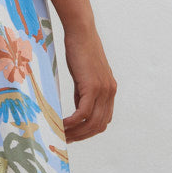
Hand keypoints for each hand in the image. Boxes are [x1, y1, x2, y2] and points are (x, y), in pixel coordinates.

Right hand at [60, 22, 116, 141]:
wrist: (81, 33)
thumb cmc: (79, 51)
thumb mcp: (83, 77)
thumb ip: (84, 94)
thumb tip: (79, 112)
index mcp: (110, 91)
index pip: (103, 120)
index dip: (88, 132)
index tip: (73, 135)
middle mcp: (110, 92)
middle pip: (98, 125)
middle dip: (81, 136)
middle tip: (64, 140)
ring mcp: (103, 90)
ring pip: (91, 122)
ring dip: (76, 132)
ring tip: (61, 134)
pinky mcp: (93, 87)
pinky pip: (83, 113)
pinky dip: (72, 122)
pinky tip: (61, 124)